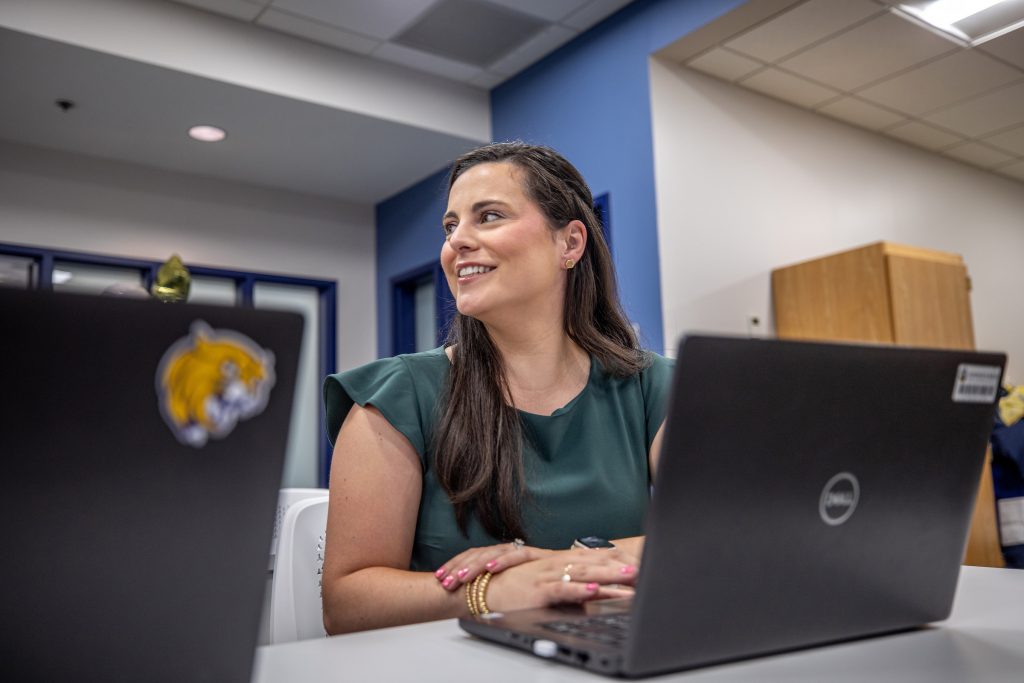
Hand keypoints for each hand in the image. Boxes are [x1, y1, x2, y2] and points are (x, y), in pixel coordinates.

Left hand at [434, 541, 552, 590]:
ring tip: (461, 576)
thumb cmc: (544, 582)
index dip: (454, 565)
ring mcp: (521, 552)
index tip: (438, 578)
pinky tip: (491, 568)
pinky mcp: (537, 554)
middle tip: (444, 581)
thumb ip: (496, 587)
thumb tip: (471, 599)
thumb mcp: (514, 585)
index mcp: (499, 557)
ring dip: (475, 565)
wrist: (577, 569)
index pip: (471, 557)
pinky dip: (503, 560)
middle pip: (477, 555)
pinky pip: (518, 555)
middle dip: (458, 568)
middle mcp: (507, 552)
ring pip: (493, 554)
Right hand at [484, 549, 638, 611]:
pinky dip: (580, 589)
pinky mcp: (539, 590)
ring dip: (607, 576)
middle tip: (641, 569)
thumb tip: (588, 596)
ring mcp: (547, 576)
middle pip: (592, 564)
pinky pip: (563, 589)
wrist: (482, 590)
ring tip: (629, 579)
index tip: (634, 564)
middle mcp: (554, 565)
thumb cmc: (510, 589)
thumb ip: (565, 589)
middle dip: (618, 567)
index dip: (613, 561)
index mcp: (556, 562)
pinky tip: (595, 590)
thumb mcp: (542, 586)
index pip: (590, 559)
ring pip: (583, 574)